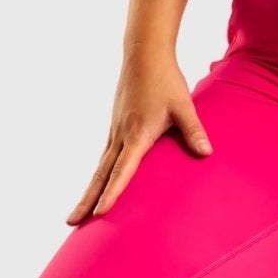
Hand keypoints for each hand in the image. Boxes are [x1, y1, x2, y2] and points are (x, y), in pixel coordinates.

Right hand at [67, 54, 212, 221]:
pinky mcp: (115, 128)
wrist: (144, 55)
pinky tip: (96, 186)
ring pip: (99, 168)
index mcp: (136, 134)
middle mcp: (120, 136)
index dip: (112, 193)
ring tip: (78, 213)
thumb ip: (193, 131)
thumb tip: (206, 152)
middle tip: (71, 222)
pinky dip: (98, 176)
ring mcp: (115, 132)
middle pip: (100, 175)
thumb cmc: (165, 80)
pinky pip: (104, 158)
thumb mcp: (184, 106)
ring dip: (89, 190)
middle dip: (86, 200)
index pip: (122, 171)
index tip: (100, 213)